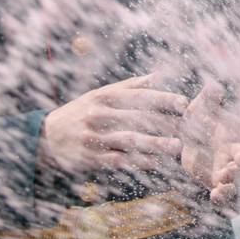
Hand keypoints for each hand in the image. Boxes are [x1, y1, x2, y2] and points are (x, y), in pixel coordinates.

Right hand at [40, 71, 187, 174]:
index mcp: (105, 98)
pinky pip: (116, 160)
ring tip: (176, 147)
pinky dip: (135, 161)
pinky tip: (153, 163)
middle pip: (138, 119)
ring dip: (154, 144)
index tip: (183, 103)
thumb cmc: (84, 111)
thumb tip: (160, 75)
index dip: (162, 99)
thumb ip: (131, 87)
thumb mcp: (103, 95)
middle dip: (166, 124)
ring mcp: (95, 137)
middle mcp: (100, 116)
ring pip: (129, 140)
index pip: (138, 96)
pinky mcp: (90, 158)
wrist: (49, 135)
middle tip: (190, 129)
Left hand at [178, 80, 239, 211]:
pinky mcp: (227, 188)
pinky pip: (233, 197)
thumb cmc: (199, 121)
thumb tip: (213, 87)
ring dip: (239, 180)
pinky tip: (215, 194)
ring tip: (224, 174)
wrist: (186, 144)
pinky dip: (226, 196)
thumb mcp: (200, 109)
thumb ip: (207, 99)